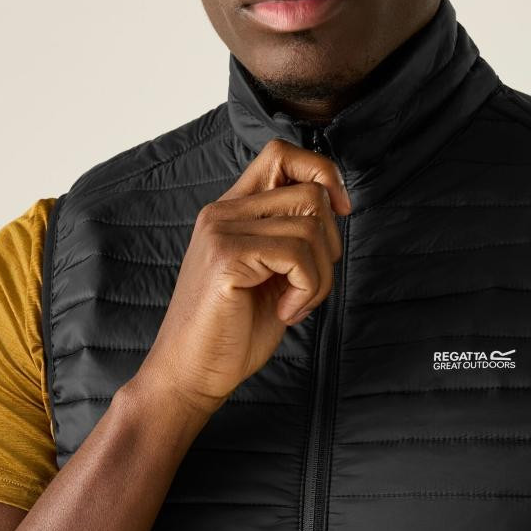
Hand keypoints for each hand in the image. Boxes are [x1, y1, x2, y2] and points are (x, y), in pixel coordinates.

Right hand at [134, 137, 351, 419]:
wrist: (189, 376)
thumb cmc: (233, 331)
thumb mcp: (272, 273)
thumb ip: (292, 235)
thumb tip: (337, 205)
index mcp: (233, 211)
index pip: (283, 154)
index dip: (323, 172)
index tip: (341, 211)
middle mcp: (223, 211)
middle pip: (311, 194)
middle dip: (330, 246)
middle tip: (308, 286)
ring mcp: (221, 230)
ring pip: (311, 226)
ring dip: (321, 277)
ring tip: (294, 304)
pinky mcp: (226, 256)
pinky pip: (298, 256)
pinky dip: (308, 291)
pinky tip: (285, 312)